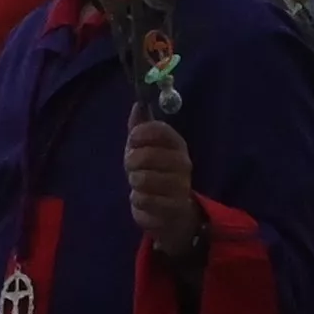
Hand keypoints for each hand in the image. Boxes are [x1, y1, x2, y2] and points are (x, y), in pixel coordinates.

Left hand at [126, 115, 201, 260]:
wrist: (172, 210)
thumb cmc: (155, 172)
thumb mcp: (145, 147)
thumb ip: (140, 126)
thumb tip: (138, 104)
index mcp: (177, 144)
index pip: (161, 130)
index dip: (142, 132)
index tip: (132, 138)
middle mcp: (183, 164)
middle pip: (149, 155)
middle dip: (132, 160)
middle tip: (131, 165)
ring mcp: (180, 187)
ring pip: (143, 179)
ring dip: (135, 181)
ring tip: (139, 183)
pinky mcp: (172, 209)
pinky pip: (143, 200)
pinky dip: (137, 200)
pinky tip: (143, 199)